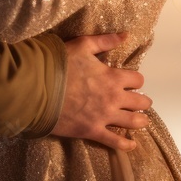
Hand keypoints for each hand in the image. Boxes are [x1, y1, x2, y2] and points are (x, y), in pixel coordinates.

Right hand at [52, 32, 151, 151]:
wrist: (38, 88)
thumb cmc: (59, 64)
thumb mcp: (82, 45)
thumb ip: (105, 41)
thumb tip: (126, 35)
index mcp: (113, 77)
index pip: (137, 80)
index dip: (136, 80)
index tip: (132, 81)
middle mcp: (113, 98)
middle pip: (139, 102)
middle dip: (143, 101)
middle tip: (142, 102)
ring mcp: (104, 116)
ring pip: (132, 122)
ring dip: (141, 121)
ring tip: (142, 121)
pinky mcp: (92, 131)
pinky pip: (115, 142)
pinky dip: (126, 145)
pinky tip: (131, 145)